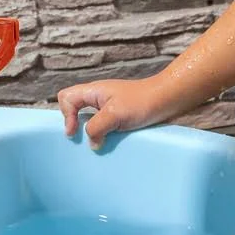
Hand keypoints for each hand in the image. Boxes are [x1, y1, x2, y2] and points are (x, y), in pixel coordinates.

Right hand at [57, 75, 172, 149]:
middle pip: (74, 106)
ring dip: (91, 130)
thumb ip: (96, 128)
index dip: (66, 116)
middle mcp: (99, 96)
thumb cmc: (143, 102)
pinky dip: (103, 132)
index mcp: (94, 91)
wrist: (168, 100)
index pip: (66, 98)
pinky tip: (110, 141)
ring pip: (89, 117)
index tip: (75, 132)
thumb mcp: (114, 115)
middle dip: (75, 123)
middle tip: (82, 137)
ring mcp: (110, 105)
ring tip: (97, 141)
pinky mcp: (120, 114)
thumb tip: (92, 143)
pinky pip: (103, 123)